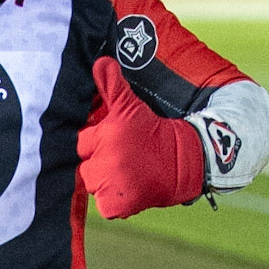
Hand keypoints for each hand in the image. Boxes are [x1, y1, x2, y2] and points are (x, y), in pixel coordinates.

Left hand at [76, 56, 204, 219]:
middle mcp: (105, 161)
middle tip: (121, 159)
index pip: (81, 143)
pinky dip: (113, 202)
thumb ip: (112, 86)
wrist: (187, 160)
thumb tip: (100, 62)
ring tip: (126, 173)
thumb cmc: (155, 131)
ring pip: (93, 185)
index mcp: (105, 136)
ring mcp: (111, 185)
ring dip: (104, 182)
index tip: (111, 143)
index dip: (95, 143)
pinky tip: (128, 189)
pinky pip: (104, 206)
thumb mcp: (132, 107)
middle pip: (85, 167)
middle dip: (98, 163)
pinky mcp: (117, 205)